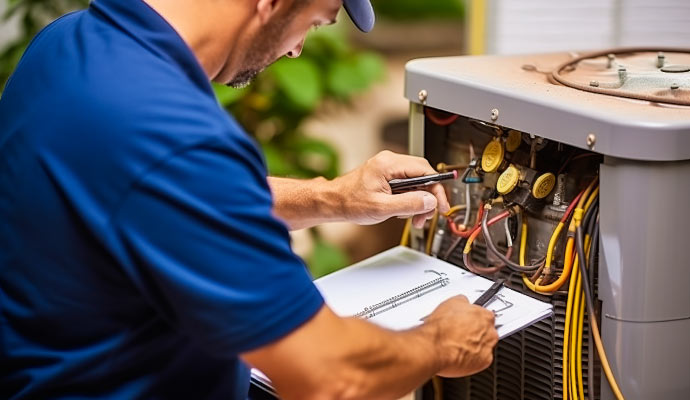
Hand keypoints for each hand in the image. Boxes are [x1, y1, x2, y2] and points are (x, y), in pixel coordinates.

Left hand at [334, 150, 449, 227]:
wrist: (333, 202)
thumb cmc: (349, 202)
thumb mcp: (382, 208)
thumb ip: (408, 204)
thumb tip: (430, 201)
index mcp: (388, 164)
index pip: (425, 171)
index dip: (437, 189)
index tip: (441, 205)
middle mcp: (389, 162)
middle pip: (423, 175)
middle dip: (427, 197)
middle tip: (426, 215)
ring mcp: (388, 168)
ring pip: (416, 181)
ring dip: (418, 201)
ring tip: (412, 217)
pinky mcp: (386, 176)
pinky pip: (406, 184)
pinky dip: (409, 198)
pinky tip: (402, 211)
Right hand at [424, 295, 497, 376]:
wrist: (435, 347)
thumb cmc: (441, 328)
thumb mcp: (451, 303)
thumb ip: (463, 303)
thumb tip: (463, 303)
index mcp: (485, 316)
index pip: (486, 316)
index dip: (474, 319)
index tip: (468, 321)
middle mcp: (490, 332)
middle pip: (487, 332)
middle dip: (476, 333)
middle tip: (461, 333)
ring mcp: (488, 348)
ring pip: (484, 347)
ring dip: (474, 346)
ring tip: (458, 345)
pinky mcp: (483, 363)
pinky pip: (480, 361)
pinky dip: (472, 359)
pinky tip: (460, 354)